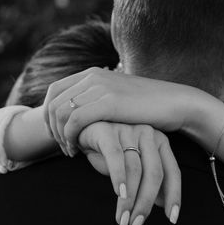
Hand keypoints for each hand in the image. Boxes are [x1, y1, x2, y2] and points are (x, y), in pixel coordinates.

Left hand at [42, 67, 212, 155]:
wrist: (175, 102)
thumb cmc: (149, 105)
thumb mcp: (119, 96)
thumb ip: (99, 98)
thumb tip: (82, 110)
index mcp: (93, 73)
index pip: (54, 91)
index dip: (48, 113)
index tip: (56, 133)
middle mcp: (93, 76)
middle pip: (53, 102)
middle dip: (51, 127)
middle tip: (61, 146)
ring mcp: (100, 87)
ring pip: (60, 113)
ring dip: (60, 135)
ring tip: (70, 151)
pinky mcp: (108, 102)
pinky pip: (74, 120)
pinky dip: (70, 137)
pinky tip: (78, 149)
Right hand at [77, 122, 181, 224]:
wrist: (82, 129)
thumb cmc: (110, 150)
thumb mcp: (133, 166)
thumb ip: (148, 181)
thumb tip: (163, 204)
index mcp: (160, 142)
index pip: (173, 172)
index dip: (174, 196)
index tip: (172, 219)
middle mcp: (148, 133)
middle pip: (154, 173)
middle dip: (146, 203)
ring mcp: (128, 130)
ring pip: (134, 170)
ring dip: (128, 199)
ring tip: (122, 219)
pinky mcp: (107, 131)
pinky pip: (116, 157)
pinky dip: (119, 177)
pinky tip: (119, 193)